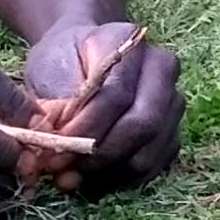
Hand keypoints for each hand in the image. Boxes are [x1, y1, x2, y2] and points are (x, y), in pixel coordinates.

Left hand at [25, 20, 181, 194]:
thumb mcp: (46, 71)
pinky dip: (123, 177)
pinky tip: (94, 175)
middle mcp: (162, 68)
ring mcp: (174, 100)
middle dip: (101, 153)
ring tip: (75, 174)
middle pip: (144, 123)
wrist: (82, 57)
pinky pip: (155, 165)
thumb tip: (54, 152)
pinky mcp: (173, 131)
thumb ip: (51, 108)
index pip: (116, 94)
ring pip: (151, 150)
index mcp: (129, 42)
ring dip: (110, 171)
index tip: (54, 150)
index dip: (85, 128)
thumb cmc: (62, 62)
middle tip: (66, 168)